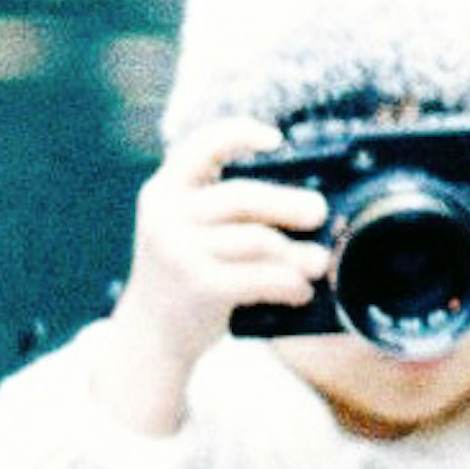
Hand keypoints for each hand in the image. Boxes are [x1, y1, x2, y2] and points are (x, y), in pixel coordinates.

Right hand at [89, 128, 325, 431]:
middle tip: (319, 213)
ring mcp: (181, 252)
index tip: (274, 139)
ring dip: (297, 253)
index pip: (201, 146)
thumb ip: (218, 205)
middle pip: (244, 197)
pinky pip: (261, 277)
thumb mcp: (182, 228)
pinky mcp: (201, 287)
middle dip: (289, 204)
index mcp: (163, 191)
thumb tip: (300, 198)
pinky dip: (289, 283)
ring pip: (259, 239)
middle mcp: (167, 216)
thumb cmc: (183, 274)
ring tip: (318, 263)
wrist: (150, 335)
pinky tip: (301, 291)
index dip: (240, 133)